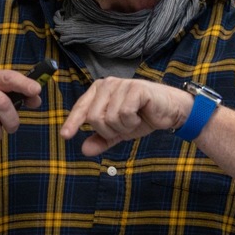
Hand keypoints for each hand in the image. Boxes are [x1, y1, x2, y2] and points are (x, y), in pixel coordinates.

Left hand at [60, 78, 189, 155]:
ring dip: (123, 127)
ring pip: (109, 118)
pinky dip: (132, 122)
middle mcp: (108, 84)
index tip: (65, 136)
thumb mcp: (118, 132)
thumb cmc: (142, 117)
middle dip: (109, 130)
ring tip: (134, 120)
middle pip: (94, 117)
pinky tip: (141, 116)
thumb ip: (101, 140)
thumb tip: (84, 150)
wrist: (169, 112)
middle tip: (124, 127)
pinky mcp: (135, 89)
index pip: (81, 108)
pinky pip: (124, 113)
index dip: (72, 122)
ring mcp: (121, 85)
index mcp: (99, 90)